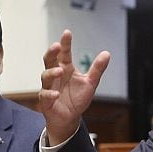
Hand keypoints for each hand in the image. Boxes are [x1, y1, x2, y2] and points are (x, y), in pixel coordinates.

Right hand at [38, 29, 110, 144]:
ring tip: (60, 70)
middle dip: (51, 52)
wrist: (70, 118)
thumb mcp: (90, 83)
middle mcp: (55, 75)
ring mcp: (49, 87)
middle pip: (49, 60)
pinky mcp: (46, 100)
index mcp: (65, 68)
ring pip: (45, 76)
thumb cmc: (77, 98)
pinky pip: (45, 95)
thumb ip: (97, 69)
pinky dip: (50, 94)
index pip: (64, 53)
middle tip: (56, 46)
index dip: (65, 43)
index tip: (67, 33)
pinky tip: (57, 94)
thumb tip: (107, 53)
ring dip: (52, 72)